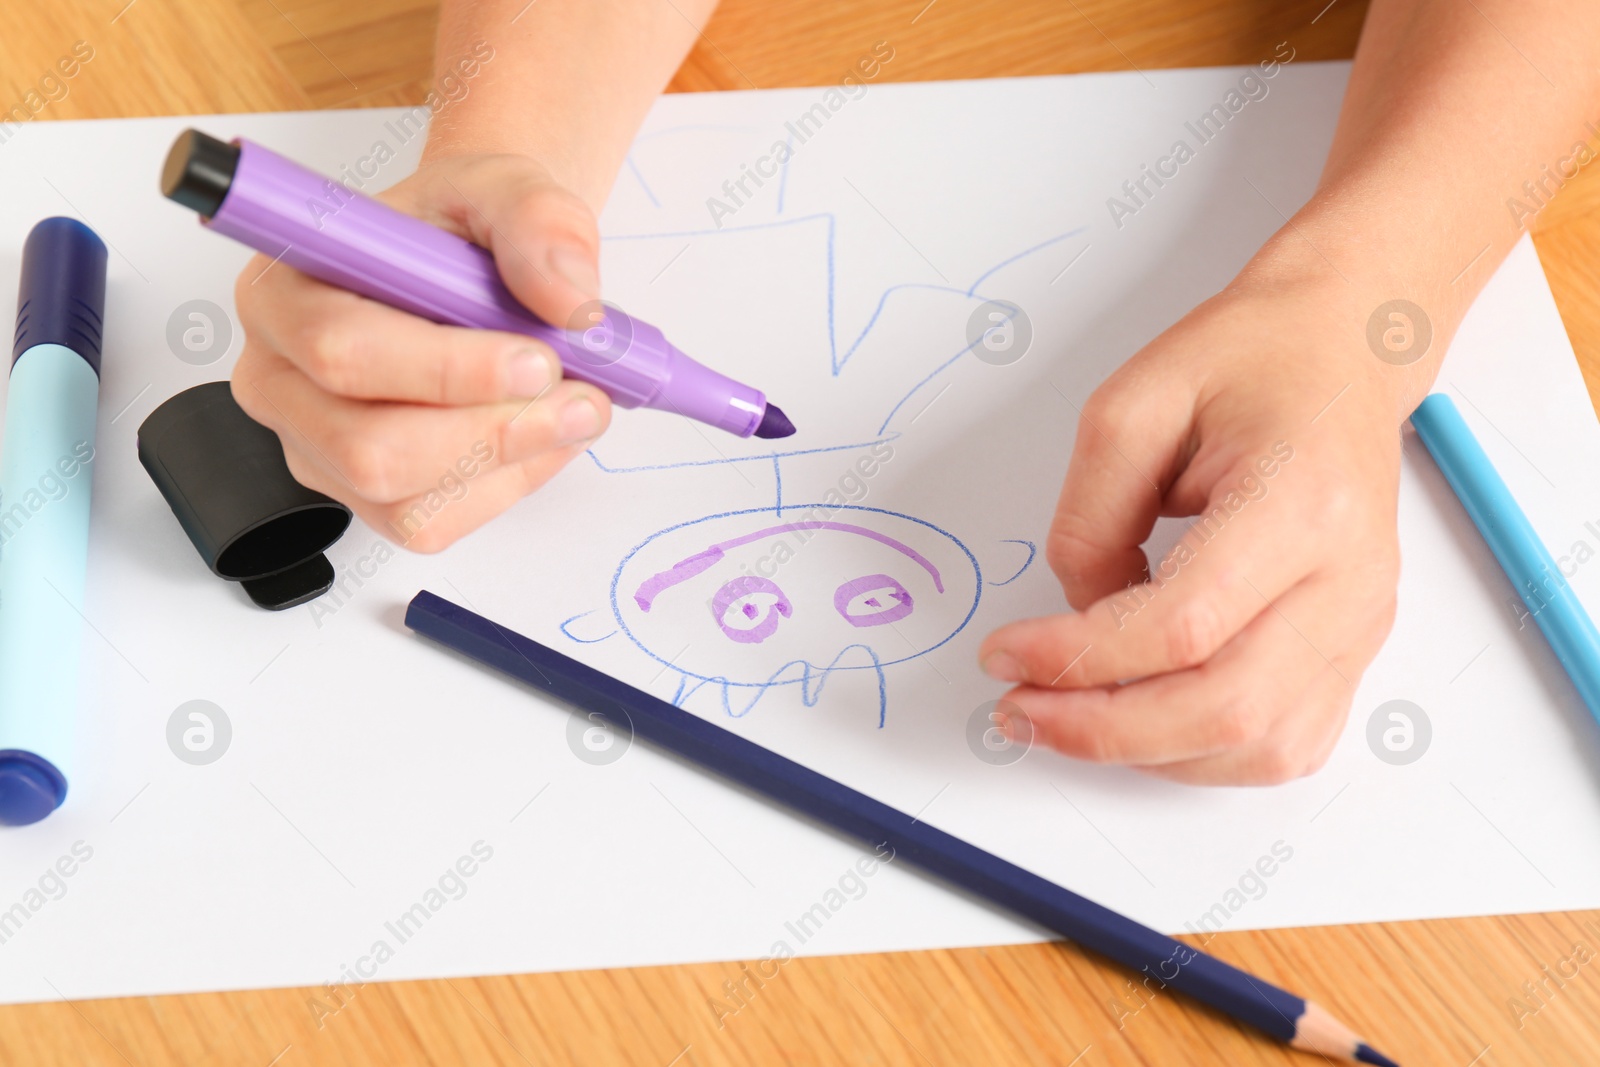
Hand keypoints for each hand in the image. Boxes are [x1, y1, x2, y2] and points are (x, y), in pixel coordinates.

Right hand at [231, 153, 613, 551]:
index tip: (538, 359)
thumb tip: (571, 302)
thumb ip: (540, 227)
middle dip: (489, 431)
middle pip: (367, 446)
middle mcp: (279, 375)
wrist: (477, 263)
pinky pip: (427, 524)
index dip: (444, 368)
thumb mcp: (508, 191)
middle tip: (578, 395)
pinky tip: (539, 436)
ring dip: (506, 461)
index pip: (341, 349)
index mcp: (285, 291)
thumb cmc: (463, 231)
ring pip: (401, 496)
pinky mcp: (359, 494)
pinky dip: (502, 486)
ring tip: (573, 409)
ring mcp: (314, 445)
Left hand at [978, 270, 1406, 784]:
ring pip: (1258, 747)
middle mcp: (1348, 578)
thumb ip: (1089, 521)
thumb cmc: (1249, 362)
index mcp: (1300, 502)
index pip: (1182, 626)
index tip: (1003, 654)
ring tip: (1065, 716)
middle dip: (1103, 730)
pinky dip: (1202, 755)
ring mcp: (1361, 622)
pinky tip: (1139, 720)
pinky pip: (1283, 744)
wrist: (1342, 348)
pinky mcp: (1355, 647)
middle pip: (1224, 708)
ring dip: (1148, 753)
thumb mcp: (1129, 407)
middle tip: (1019, 709)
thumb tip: (1077, 619)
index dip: (1078, 657)